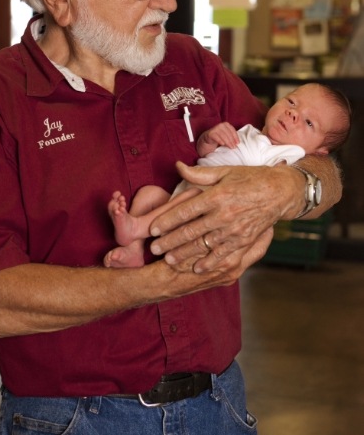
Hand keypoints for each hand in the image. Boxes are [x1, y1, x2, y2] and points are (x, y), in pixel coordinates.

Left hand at [150, 161, 301, 273]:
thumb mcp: (225, 171)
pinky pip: (223, 254)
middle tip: (154, 249)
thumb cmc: (251, 178)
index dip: (167, 221)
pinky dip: (209, 263)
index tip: (153, 229)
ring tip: (169, 260)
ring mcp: (234, 229)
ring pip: (204, 245)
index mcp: (217, 195)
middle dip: (170, 242)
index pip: (185, 211)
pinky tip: (197, 268)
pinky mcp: (244, 239)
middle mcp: (224, 214)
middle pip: (191, 231)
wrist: (280, 191)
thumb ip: (199, 173)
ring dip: (184, 254)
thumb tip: (177, 166)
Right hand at [197, 122, 238, 155]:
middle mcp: (221, 125)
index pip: (232, 130)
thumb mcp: (226, 135)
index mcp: (226, 124)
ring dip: (228, 142)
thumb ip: (231, 137)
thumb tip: (237, 143)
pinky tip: (223, 144)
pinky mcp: (210, 133)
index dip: (236, 137)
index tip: (238, 143)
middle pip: (228, 133)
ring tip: (230, 147)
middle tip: (234, 147)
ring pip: (223, 135)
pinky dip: (220, 141)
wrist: (208, 138)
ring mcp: (215, 128)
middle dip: (232, 141)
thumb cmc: (219, 137)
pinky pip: (216, 137)